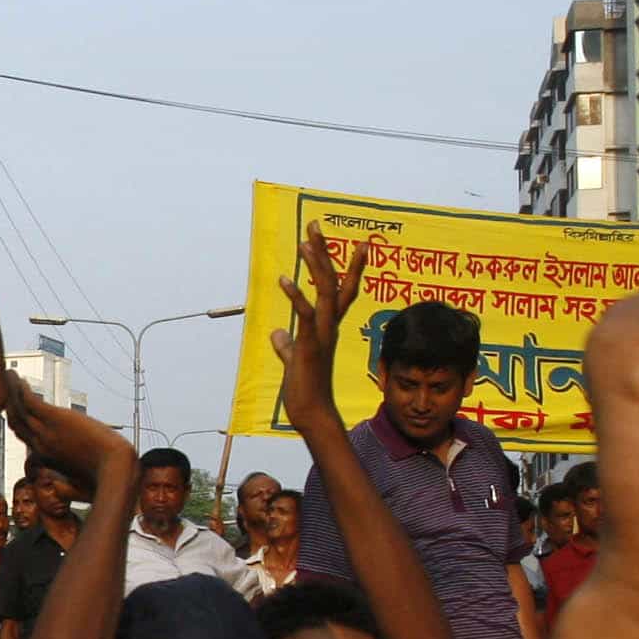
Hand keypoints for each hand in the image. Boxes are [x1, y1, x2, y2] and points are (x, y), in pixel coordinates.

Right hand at [0, 382, 131, 500]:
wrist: (114, 470)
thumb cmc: (103, 480)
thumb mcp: (80, 486)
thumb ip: (66, 488)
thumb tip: (59, 490)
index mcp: (47, 457)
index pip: (25, 437)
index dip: (18, 423)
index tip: (15, 409)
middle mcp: (41, 444)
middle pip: (17, 423)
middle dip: (9, 406)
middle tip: (4, 390)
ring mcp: (46, 432)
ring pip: (19, 410)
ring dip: (11, 392)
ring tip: (7, 376)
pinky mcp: (54, 419)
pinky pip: (30, 401)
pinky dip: (21, 390)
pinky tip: (18, 378)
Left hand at [270, 225, 368, 437]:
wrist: (310, 413)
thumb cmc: (305, 390)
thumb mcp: (294, 361)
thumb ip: (288, 346)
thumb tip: (278, 334)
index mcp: (327, 328)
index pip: (343, 291)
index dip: (351, 267)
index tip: (361, 243)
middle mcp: (329, 326)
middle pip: (334, 282)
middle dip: (326, 252)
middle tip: (316, 225)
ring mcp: (322, 335)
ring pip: (325, 293)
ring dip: (316, 266)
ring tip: (306, 242)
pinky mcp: (310, 346)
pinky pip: (306, 317)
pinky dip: (296, 297)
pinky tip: (285, 280)